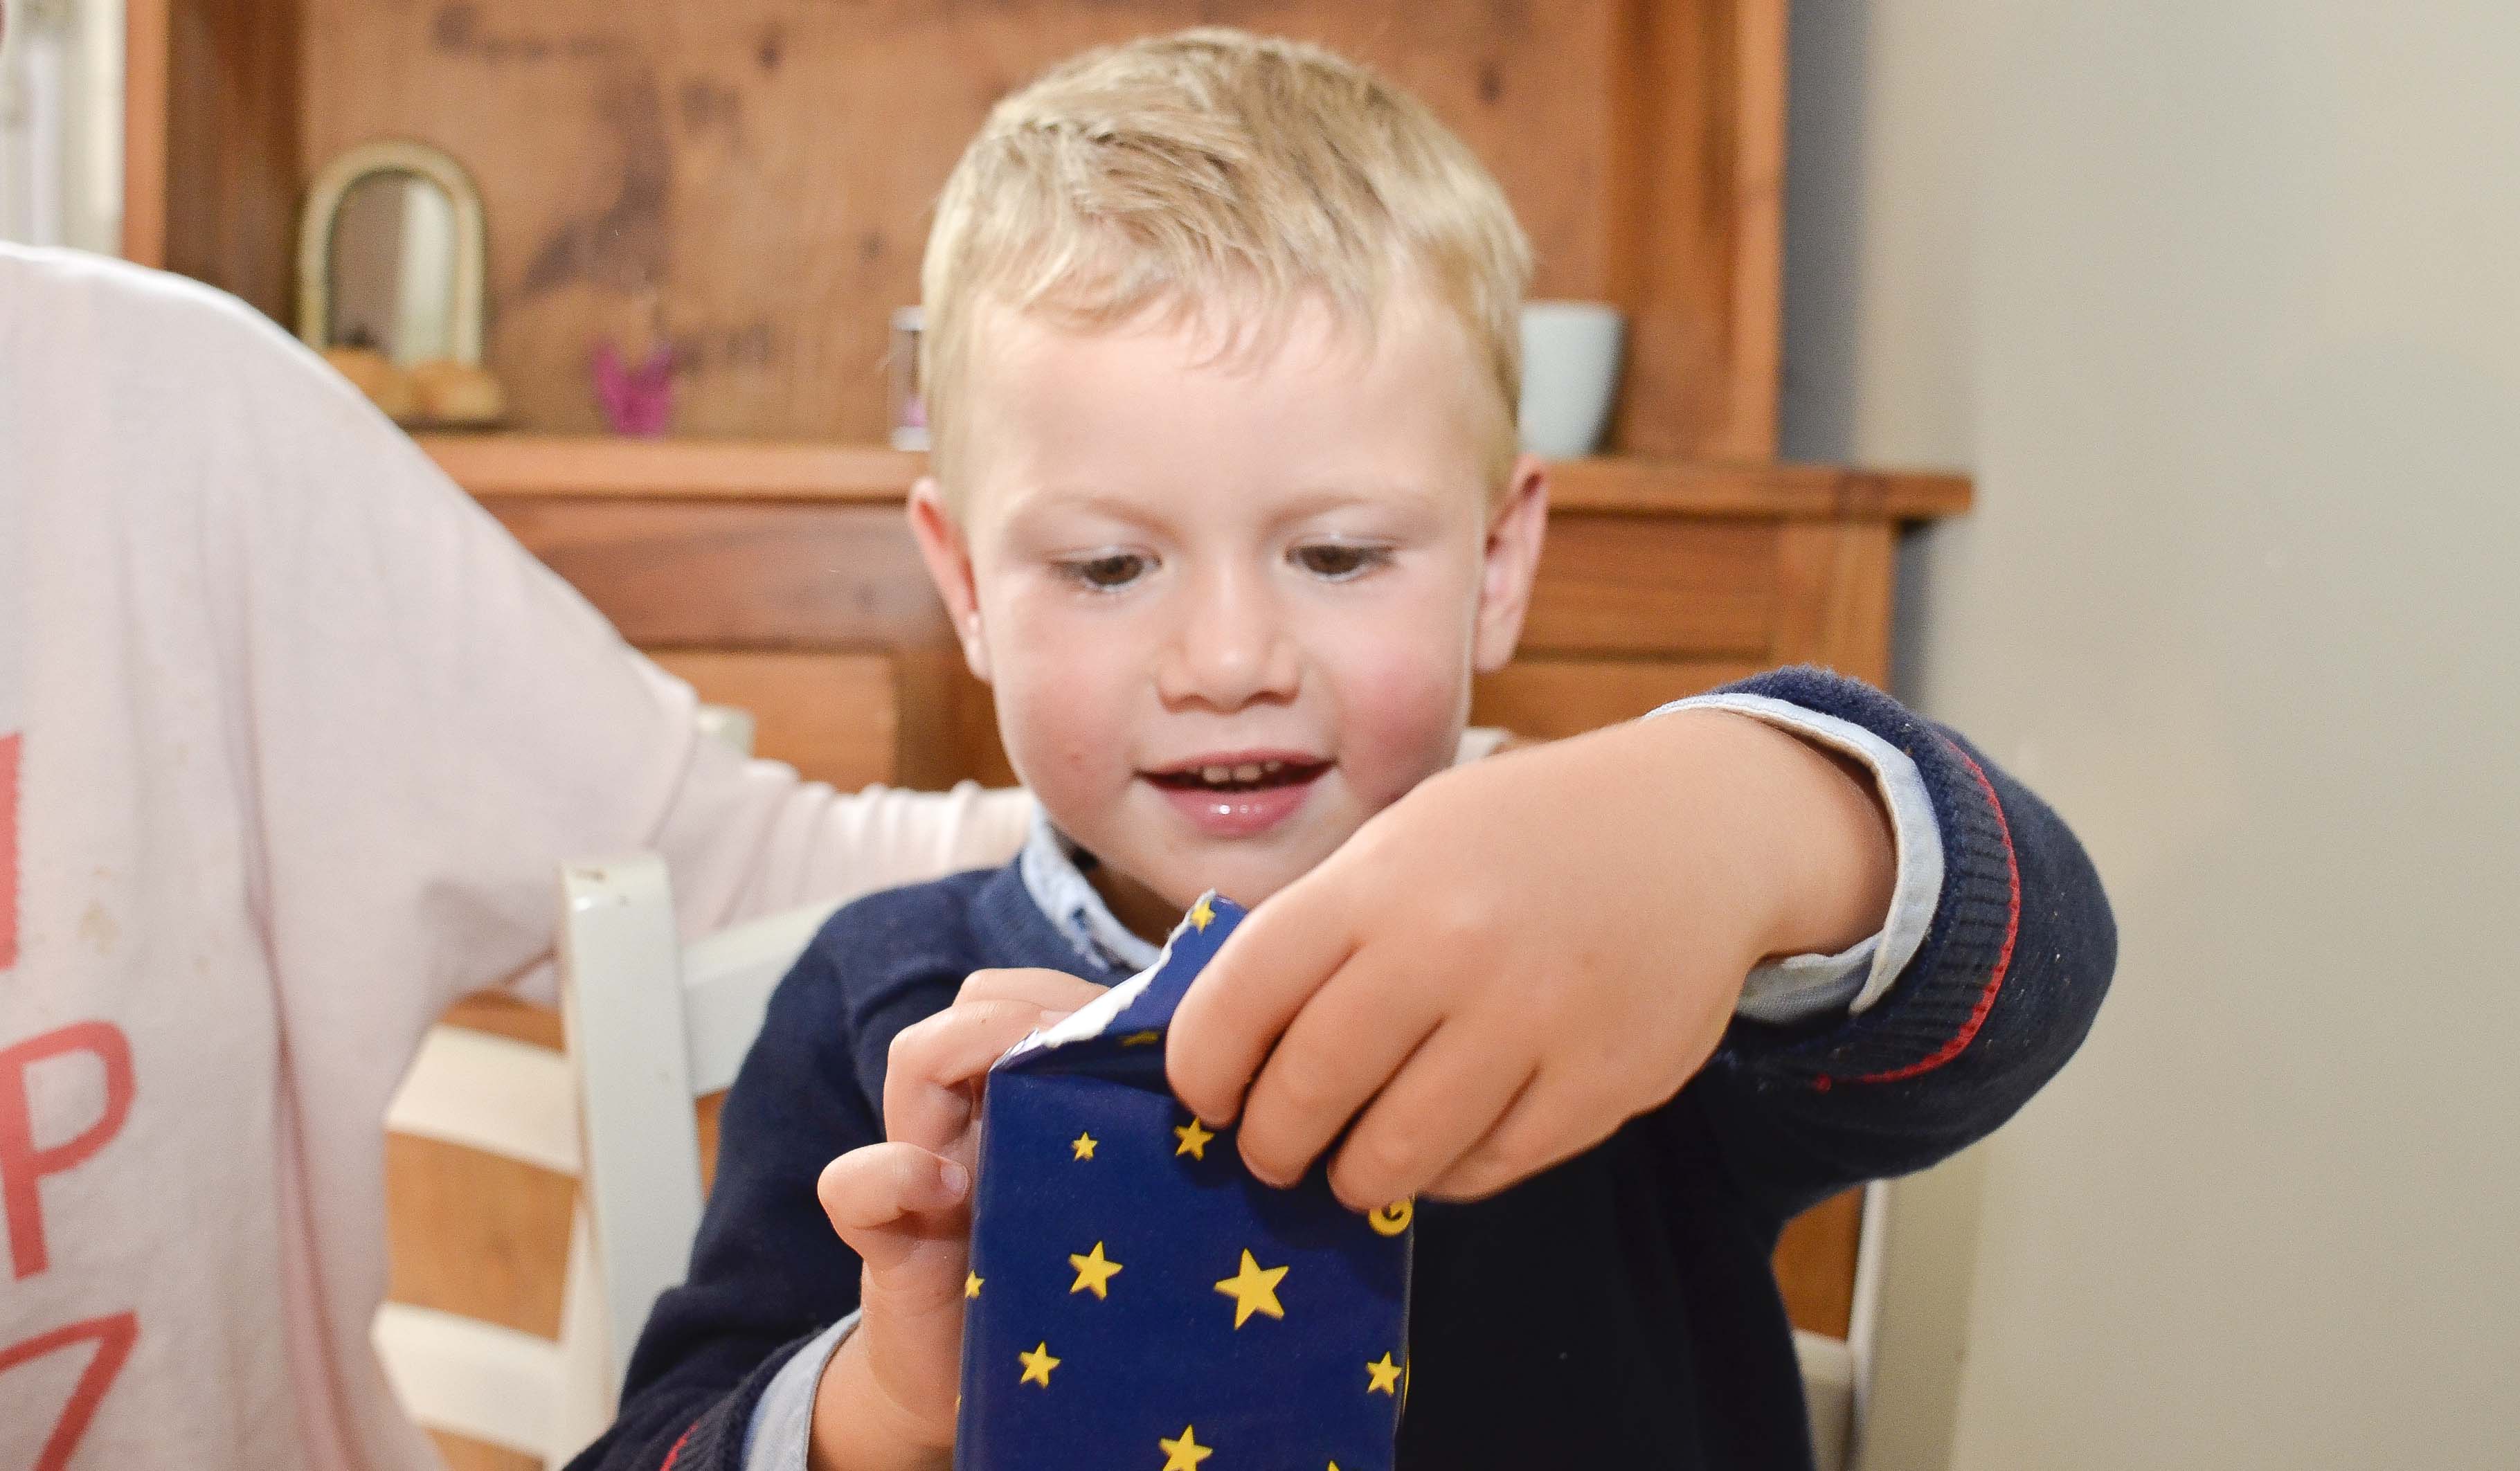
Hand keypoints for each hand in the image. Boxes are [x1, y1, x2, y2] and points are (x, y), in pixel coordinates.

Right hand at [810, 969, 1107, 1470]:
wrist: (973, 1394)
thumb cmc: (1061, 1292)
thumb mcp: (1110, 1206)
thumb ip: (1143, 1147)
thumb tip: (1234, 1093)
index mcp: (1021, 1102)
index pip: (1031, 995)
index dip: (1074, 996)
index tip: (1136, 1035)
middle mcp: (969, 1119)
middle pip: (976, 1003)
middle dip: (1032, 1006)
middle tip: (1085, 1053)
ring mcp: (922, 1173)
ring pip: (913, 1059)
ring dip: (968, 1052)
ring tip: (1029, 1088)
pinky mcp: (887, 1243)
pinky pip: (853, 1186)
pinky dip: (894, 1173)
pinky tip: (948, 1191)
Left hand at [1167, 709, 1893, 1209]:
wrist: (1694, 829)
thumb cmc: (1521, 838)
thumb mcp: (1407, 840)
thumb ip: (1325, 928)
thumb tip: (1232, 1038)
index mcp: (1380, 881)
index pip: (1242, 996)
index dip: (1202, 1067)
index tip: (1204, 1099)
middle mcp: (1448, 947)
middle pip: (1309, 1089)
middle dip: (1271, 1142)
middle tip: (1272, 1152)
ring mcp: (1532, 1020)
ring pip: (1394, 1153)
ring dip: (1352, 1176)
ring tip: (1349, 1166)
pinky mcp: (1601, 1082)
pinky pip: (1487, 1169)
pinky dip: (1446, 1176)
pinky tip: (1440, 1149)